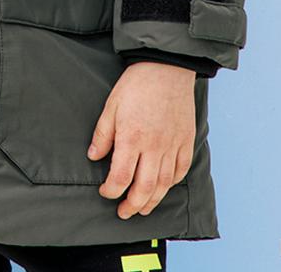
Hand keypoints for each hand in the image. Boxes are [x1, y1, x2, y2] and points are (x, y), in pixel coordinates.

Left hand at [87, 61, 195, 218]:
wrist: (166, 67)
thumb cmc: (137, 84)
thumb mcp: (111, 105)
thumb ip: (103, 134)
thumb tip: (93, 156)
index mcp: (132, 138)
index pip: (121, 177)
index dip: (111, 191)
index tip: (105, 192)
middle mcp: (154, 147)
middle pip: (144, 189)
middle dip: (132, 205)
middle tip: (124, 212)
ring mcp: (172, 145)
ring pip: (164, 185)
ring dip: (152, 201)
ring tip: (143, 208)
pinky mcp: (186, 140)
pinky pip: (181, 170)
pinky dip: (172, 183)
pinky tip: (164, 186)